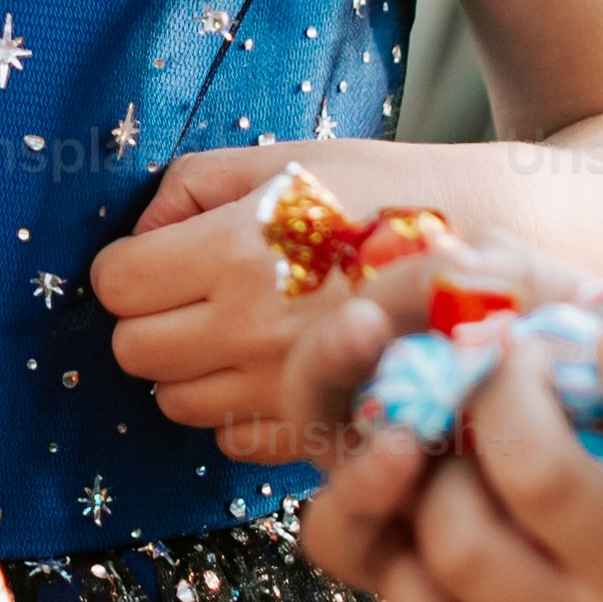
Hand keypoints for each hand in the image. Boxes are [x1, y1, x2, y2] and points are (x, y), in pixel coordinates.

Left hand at [88, 138, 435, 465]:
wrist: (487, 262)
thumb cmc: (385, 196)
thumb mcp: (285, 160)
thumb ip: (192, 186)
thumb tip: (139, 233)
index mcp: (235, 253)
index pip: (116, 283)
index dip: (129, 266)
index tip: (160, 257)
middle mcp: (250, 330)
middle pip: (132, 350)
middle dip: (149, 318)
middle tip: (193, 293)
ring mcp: (282, 388)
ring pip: (173, 402)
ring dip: (189, 368)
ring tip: (239, 328)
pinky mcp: (315, 429)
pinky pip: (229, 441)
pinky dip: (236, 410)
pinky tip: (272, 367)